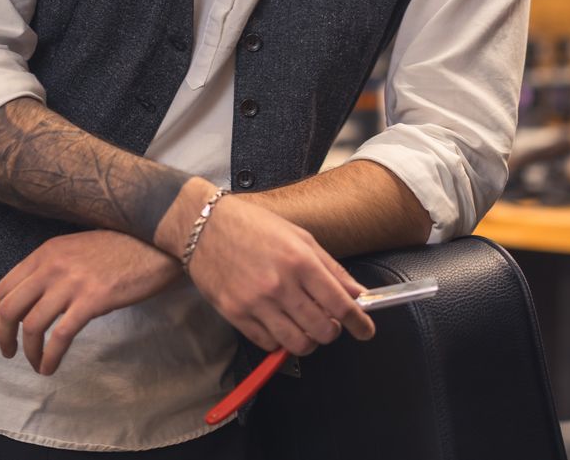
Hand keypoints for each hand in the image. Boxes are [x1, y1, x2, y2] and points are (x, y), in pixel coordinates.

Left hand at [0, 230, 180, 373]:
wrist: (156, 242)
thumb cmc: (121, 247)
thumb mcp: (77, 248)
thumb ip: (54, 267)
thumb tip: (34, 298)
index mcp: (46, 252)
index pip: (4, 286)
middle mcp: (52, 265)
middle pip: (10, 307)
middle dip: (3, 336)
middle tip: (8, 352)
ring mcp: (71, 283)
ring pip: (32, 325)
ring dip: (29, 352)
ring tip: (36, 364)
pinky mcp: (92, 300)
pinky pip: (59, 336)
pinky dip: (50, 357)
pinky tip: (51, 366)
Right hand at [181, 194, 376, 354]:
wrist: (204, 227)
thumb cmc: (253, 226)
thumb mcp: (299, 237)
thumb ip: (330, 268)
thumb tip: (356, 293)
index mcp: (300, 261)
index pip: (340, 303)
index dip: (359, 322)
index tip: (365, 330)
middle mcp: (280, 285)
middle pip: (322, 330)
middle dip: (333, 331)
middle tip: (330, 322)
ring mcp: (256, 303)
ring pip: (297, 344)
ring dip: (308, 341)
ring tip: (305, 326)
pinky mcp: (236, 315)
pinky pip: (268, 344)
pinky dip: (280, 341)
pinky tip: (279, 324)